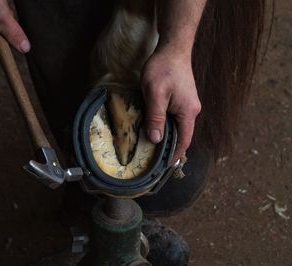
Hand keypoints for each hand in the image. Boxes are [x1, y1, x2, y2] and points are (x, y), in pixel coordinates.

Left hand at [141, 46, 200, 162]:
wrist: (173, 48)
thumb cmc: (163, 69)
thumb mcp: (154, 94)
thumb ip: (155, 117)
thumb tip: (156, 139)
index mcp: (188, 112)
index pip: (184, 141)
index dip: (174, 155)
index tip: (164, 166)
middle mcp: (192, 110)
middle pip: (182, 135)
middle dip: (169, 147)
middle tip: (154, 158)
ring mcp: (188, 104)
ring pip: (178, 126)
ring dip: (167, 135)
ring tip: (152, 144)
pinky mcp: (183, 98)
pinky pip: (175, 117)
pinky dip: (166, 124)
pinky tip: (154, 126)